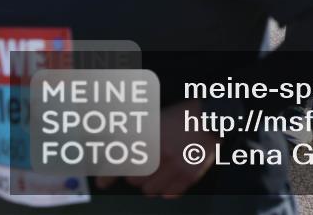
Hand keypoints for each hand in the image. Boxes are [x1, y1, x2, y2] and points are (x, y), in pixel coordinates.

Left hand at [96, 102, 215, 197]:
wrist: (210, 117)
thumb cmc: (179, 117)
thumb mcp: (152, 121)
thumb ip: (129, 138)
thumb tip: (109, 159)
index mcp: (149, 137)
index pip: (120, 163)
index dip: (107, 175)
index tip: (102, 183)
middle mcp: (160, 153)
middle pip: (134, 180)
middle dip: (138, 173)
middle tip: (148, 163)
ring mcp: (176, 166)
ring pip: (149, 191)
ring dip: (152, 183)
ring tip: (161, 170)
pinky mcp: (189, 175)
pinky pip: (169, 195)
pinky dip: (168, 189)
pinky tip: (172, 175)